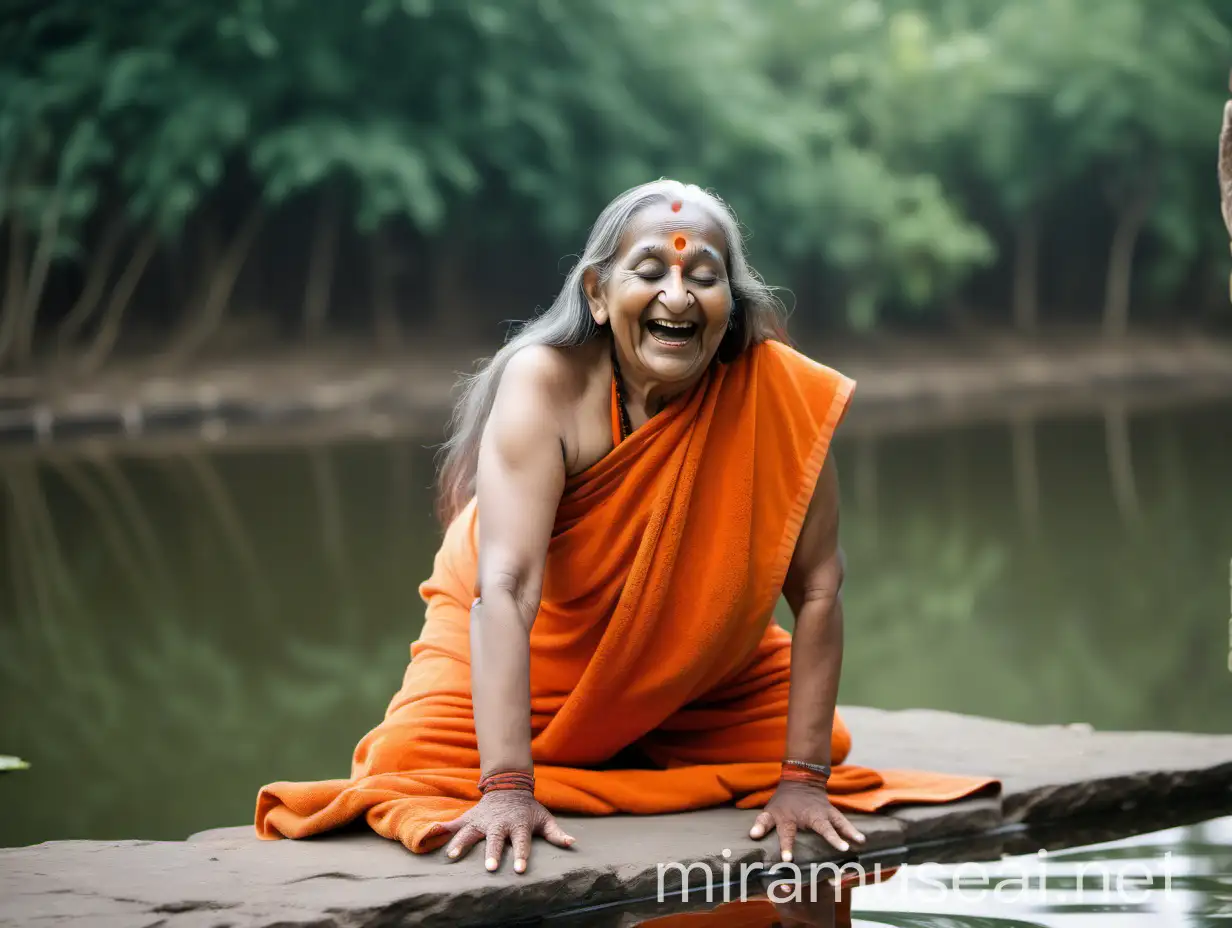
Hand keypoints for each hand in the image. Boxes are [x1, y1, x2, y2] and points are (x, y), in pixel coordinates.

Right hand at [434, 790, 574, 873]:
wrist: (508, 786)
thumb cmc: (528, 809)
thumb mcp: (544, 818)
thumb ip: (556, 833)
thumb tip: (572, 843)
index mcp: (518, 825)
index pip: (522, 843)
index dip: (521, 856)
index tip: (519, 871)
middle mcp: (499, 823)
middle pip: (495, 840)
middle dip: (492, 853)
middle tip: (490, 868)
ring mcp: (483, 819)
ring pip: (470, 832)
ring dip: (461, 844)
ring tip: (451, 857)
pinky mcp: (470, 817)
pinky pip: (454, 823)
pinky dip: (442, 828)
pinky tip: (430, 834)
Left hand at [748, 781, 865, 861]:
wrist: (801, 780)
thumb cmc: (784, 801)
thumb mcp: (770, 810)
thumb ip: (762, 824)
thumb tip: (753, 836)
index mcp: (790, 819)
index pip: (786, 834)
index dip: (786, 847)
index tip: (787, 860)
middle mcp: (809, 817)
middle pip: (821, 827)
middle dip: (831, 837)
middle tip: (842, 848)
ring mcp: (823, 814)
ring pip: (836, 822)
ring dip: (847, 832)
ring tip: (858, 842)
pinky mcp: (832, 812)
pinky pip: (843, 821)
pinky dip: (851, 829)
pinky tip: (861, 839)